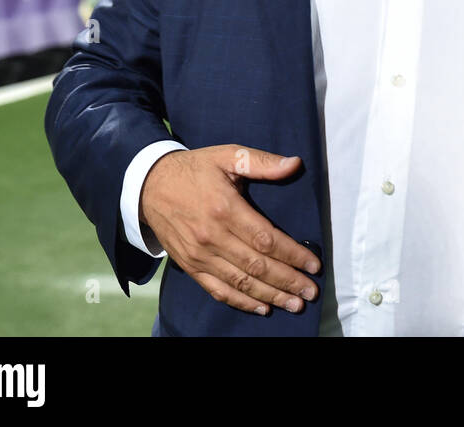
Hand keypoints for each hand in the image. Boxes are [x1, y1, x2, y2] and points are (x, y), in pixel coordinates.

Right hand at [139, 145, 320, 314]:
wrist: (149, 185)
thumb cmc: (196, 169)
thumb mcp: (228, 155)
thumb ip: (261, 162)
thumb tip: (295, 163)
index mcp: (225, 209)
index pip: (266, 240)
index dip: (293, 255)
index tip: (314, 265)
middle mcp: (212, 237)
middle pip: (257, 266)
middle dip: (288, 281)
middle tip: (311, 292)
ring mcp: (200, 255)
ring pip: (240, 282)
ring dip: (270, 296)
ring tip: (294, 304)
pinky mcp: (190, 266)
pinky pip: (218, 290)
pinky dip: (241, 302)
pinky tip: (262, 308)